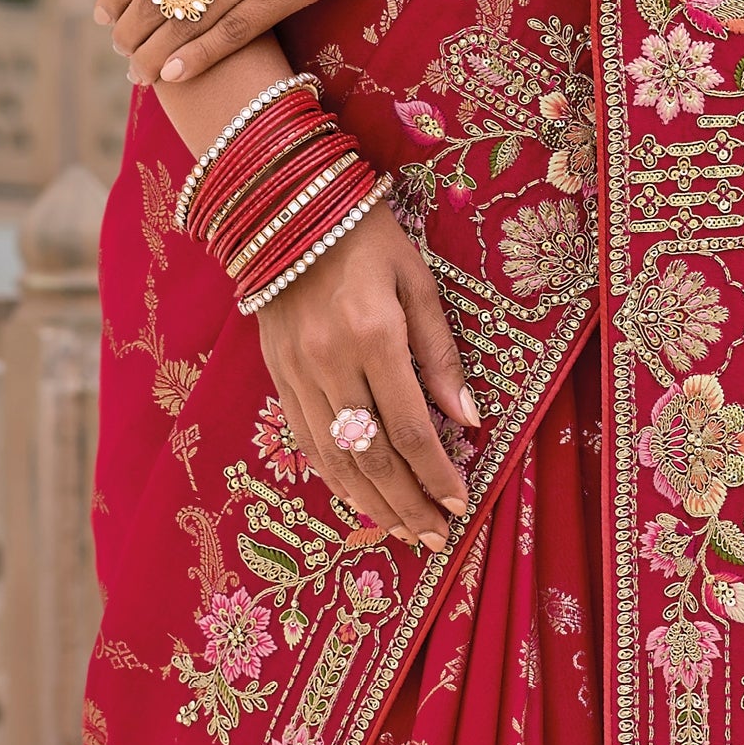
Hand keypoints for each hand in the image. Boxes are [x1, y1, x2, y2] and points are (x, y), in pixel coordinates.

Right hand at [257, 209, 479, 546]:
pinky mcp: (276, 374)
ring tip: (401, 531)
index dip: (436, 473)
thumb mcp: (417, 282)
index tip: (460, 503)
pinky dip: (332, 476)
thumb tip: (468, 420)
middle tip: (435, 537)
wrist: (285, 207)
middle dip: (406, 503)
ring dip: (370, 502)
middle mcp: (329, 361)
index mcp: (372, 335)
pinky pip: (305, 439)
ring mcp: (295, 372)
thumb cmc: (366, 235)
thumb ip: (441, 354)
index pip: (410, 427)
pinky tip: (357, 498)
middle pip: (371, 455)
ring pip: (334, 457)